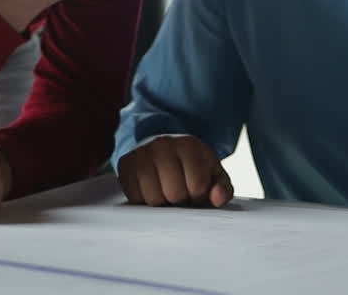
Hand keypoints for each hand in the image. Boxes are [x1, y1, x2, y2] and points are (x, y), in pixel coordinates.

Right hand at [117, 136, 232, 207]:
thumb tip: (218, 197)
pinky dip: (144, 200)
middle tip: (180, 191)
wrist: (164, 148)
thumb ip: (222, 188)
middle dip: (180, 199)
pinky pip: (134, 198)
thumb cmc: (191, 165)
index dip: (199, 195)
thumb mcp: (212, 173)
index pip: (197, 187)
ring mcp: (141, 153)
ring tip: (166, 190)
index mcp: (189, 145)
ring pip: (153, 199)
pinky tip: (152, 189)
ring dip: (162, 202)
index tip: (196, 189)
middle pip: (174, 194)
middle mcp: (163, 145)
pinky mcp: (125, 164)